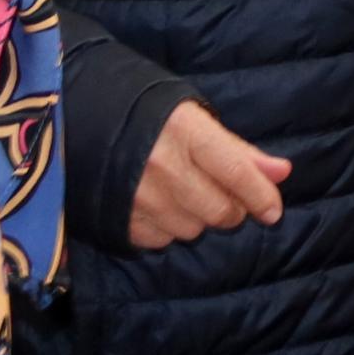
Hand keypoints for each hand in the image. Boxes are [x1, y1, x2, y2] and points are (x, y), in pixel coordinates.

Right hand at [129, 100, 290, 248]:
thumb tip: (282, 172)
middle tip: (222, 194)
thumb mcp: (191, 118)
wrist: (71, 117)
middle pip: (219, 210)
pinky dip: (169, 228)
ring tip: (182, 193)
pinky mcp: (118, 219)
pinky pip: (163, 240)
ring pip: (194, 229)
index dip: (260, 195)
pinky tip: (158, 205)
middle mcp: (161, 165)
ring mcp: (137, 196)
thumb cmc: (143, 114)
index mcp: (184, 130)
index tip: (273, 211)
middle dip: (231, 208)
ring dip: (198, 218)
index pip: (235, 171)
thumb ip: (238, 150)